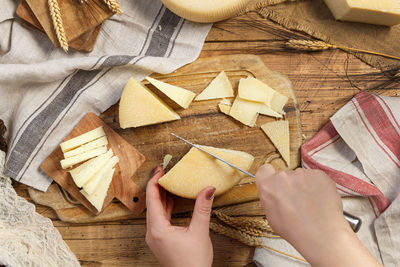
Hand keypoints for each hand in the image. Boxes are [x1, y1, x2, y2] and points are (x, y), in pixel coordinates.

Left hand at [145, 166, 215, 266]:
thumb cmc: (193, 262)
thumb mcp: (200, 232)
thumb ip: (202, 208)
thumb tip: (208, 190)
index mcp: (158, 229)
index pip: (152, 199)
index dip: (155, 182)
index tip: (160, 169)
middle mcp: (152, 233)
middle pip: (151, 203)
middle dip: (157, 186)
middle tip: (164, 171)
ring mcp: (155, 238)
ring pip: (154, 211)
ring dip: (161, 196)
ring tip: (167, 182)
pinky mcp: (160, 241)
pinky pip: (158, 219)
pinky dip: (164, 207)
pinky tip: (171, 200)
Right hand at [255, 164, 381, 266]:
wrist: (320, 234)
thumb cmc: (296, 229)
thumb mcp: (271, 217)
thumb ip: (270, 199)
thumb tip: (274, 195)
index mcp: (268, 185)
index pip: (264, 170)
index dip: (270, 176)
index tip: (275, 183)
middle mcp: (283, 176)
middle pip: (284, 175)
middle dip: (289, 185)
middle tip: (296, 200)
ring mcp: (302, 174)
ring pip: (301, 177)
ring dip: (304, 186)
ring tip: (310, 204)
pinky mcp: (319, 175)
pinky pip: (316, 178)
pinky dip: (317, 186)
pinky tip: (318, 200)